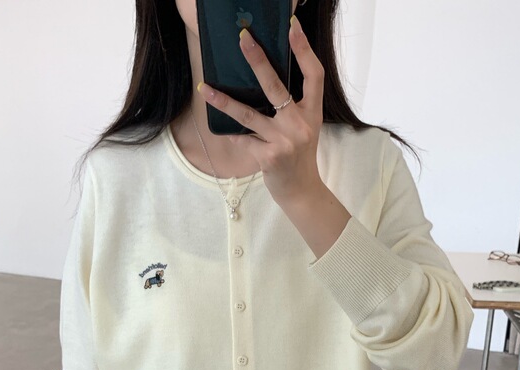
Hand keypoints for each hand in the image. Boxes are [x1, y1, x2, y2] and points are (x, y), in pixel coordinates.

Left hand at [197, 15, 324, 206]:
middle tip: (243, 39)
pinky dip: (232, 134)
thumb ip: (292, 106)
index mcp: (312, 112)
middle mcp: (300, 124)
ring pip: (249, 115)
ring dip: (224, 101)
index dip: (304, 49)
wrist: (301, 191)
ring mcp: (284, 141)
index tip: (291, 27)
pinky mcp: (269, 157)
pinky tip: (221, 129)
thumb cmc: (299, 156)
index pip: (314, 75)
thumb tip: (262, 79)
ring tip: (205, 88)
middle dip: (258, 61)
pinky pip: (243, 139)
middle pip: (276, 86)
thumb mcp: (304, 128)